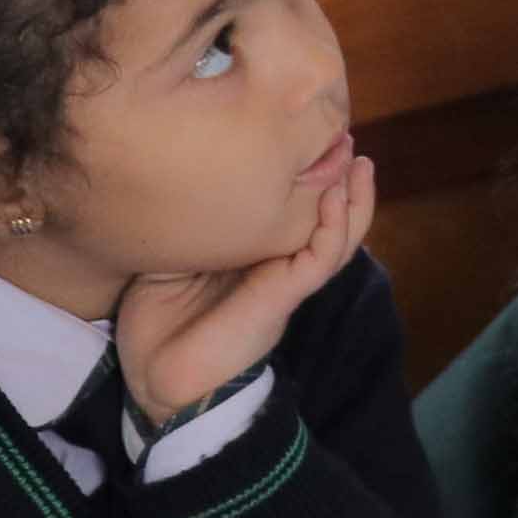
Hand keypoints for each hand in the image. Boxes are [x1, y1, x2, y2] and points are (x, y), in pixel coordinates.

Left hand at [112, 135, 369, 422]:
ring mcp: (284, 281)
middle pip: (327, 220)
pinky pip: (321, 258)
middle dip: (341, 180)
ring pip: (337, 238)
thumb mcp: (168, 257)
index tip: (308, 136)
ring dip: (354, 201)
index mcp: (253, 258)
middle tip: (347, 138)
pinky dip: (334, 226)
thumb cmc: (157, 326)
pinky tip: (337, 195)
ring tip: (360, 163)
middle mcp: (276, 266)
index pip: (293, 213)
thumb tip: (175, 174)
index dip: (307, 178)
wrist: (158, 381)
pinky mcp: (284, 296)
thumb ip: (187, 223)